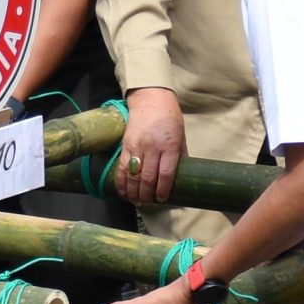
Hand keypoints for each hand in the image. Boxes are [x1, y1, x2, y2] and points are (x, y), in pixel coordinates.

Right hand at [116, 86, 184, 204]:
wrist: (151, 100)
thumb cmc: (170, 118)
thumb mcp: (181, 136)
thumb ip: (180, 157)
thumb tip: (182, 177)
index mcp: (169, 145)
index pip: (166, 173)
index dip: (163, 190)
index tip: (162, 199)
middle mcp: (153, 147)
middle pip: (148, 178)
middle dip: (148, 195)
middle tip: (149, 203)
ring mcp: (137, 147)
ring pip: (133, 176)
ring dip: (134, 192)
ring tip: (137, 201)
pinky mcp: (126, 146)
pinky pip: (121, 168)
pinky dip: (122, 183)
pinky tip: (124, 192)